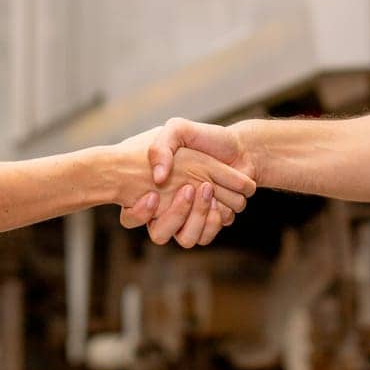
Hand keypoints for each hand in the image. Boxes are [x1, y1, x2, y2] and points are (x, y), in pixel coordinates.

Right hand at [120, 118, 256, 246]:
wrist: (238, 149)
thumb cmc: (204, 139)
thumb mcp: (178, 130)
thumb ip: (161, 147)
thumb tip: (158, 178)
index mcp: (153, 189)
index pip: (131, 216)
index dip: (139, 214)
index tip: (154, 195)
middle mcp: (167, 209)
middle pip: (159, 234)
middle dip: (177, 213)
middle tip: (190, 189)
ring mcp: (188, 220)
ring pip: (185, 239)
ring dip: (197, 216)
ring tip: (208, 192)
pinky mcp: (208, 225)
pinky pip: (205, 238)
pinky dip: (213, 221)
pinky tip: (219, 202)